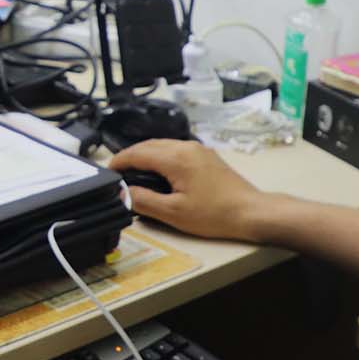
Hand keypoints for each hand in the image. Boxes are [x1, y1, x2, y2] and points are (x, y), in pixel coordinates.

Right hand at [109, 139, 266, 239]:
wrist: (251, 211)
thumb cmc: (214, 214)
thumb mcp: (173, 213)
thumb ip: (144, 200)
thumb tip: (124, 192)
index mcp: (175, 158)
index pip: (137, 153)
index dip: (119, 162)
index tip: (107, 173)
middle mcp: (186, 147)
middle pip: (148, 145)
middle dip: (130, 156)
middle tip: (118, 173)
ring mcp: (198, 149)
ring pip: (162, 145)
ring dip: (145, 155)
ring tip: (134, 173)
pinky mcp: (206, 156)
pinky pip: (176, 149)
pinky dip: (161, 156)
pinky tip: (158, 172)